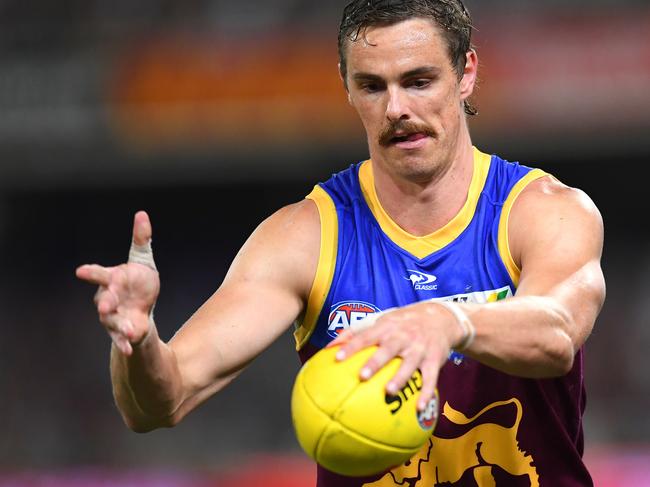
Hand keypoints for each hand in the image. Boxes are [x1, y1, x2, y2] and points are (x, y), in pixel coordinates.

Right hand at [76, 211, 160, 355]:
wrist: (143, 305)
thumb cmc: (138, 279)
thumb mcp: (143, 259)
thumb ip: (141, 239)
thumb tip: (142, 214)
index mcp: (112, 278)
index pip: (100, 274)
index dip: (91, 272)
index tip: (81, 271)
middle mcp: (108, 297)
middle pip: (103, 300)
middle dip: (104, 303)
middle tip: (104, 307)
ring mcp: (113, 316)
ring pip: (111, 321)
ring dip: (118, 326)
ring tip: (130, 330)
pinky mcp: (121, 331)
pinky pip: (120, 338)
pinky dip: (124, 342)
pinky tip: (130, 347)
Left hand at [328, 301, 462, 410]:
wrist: (440, 317)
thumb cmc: (402, 323)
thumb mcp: (381, 321)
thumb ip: (356, 332)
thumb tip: (328, 347)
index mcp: (386, 327)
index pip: (366, 336)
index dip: (351, 346)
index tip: (336, 357)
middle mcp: (402, 336)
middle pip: (388, 349)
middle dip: (375, 362)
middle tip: (362, 376)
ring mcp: (419, 348)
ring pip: (409, 364)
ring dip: (400, 378)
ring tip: (389, 391)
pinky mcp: (434, 359)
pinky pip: (431, 378)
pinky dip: (426, 392)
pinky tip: (419, 408)